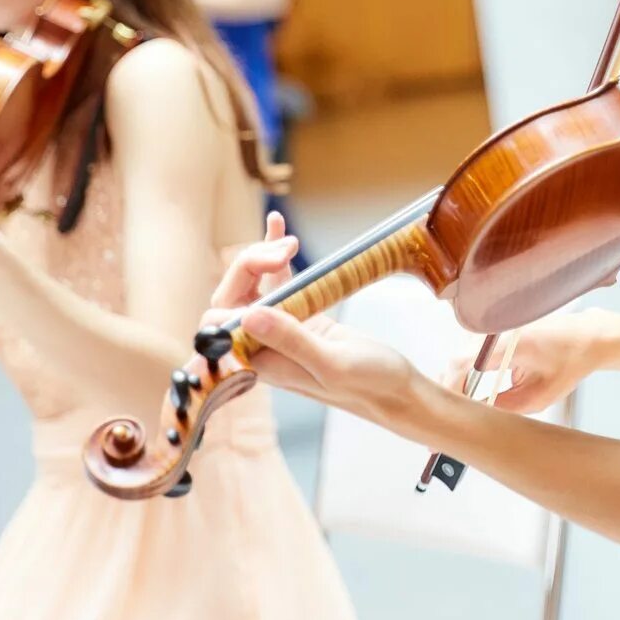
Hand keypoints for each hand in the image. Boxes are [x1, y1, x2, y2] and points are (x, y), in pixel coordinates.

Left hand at [205, 212, 414, 422]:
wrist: (398, 390)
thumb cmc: (370, 384)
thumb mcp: (332, 363)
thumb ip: (290, 341)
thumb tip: (248, 316)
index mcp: (262, 363)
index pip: (221, 320)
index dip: (239, 284)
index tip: (275, 265)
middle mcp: (264, 347)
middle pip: (234, 296)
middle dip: (252, 264)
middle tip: (288, 249)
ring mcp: (282, 330)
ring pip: (254, 286)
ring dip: (263, 255)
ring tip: (286, 234)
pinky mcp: (301, 316)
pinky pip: (279, 283)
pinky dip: (277, 257)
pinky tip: (279, 228)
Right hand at [443, 307, 612, 413]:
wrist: (586, 337)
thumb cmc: (570, 361)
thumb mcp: (538, 396)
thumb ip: (503, 407)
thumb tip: (476, 416)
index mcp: (506, 343)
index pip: (462, 364)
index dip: (449, 390)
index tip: (446, 414)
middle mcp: (496, 330)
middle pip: (456, 360)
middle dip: (451, 391)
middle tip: (451, 419)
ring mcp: (495, 328)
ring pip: (461, 356)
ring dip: (458, 381)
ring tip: (461, 408)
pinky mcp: (496, 330)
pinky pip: (472, 351)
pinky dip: (468, 371)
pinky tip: (471, 389)